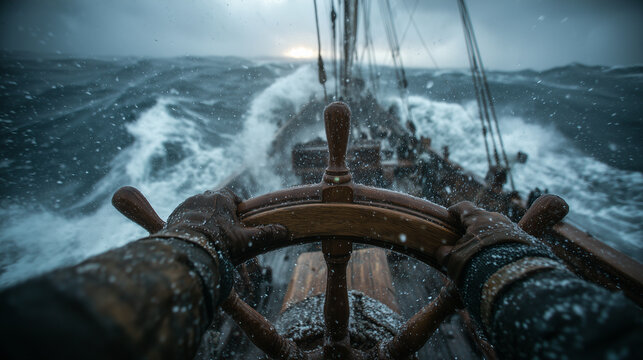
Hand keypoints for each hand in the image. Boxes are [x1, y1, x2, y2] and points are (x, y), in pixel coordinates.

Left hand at [155, 188, 287, 258]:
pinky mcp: (175, 214)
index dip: (236, 209)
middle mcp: (203, 196)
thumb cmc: (219, 241)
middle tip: (223, 230)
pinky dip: (190, 224)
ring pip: (199, 208)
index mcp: (222, 198)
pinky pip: (185, 216)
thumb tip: (285, 231)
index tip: (237, 221)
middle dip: (219, 213)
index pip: (232, 198)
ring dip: (204, 218)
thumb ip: (265, 234)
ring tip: (207, 235)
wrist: (188, 249)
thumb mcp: (245, 239)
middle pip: (215, 202)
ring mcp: (187, 204)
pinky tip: (194, 237)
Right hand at [438, 201, 535, 285]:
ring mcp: (513, 228)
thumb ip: (445, 254)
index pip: (464, 206)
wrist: (513, 276)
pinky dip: (500, 246)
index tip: (450, 214)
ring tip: (482, 251)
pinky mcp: (526, 242)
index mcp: (477, 217)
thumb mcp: (454, 261)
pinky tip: (497, 258)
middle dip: (473, 225)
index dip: (455, 210)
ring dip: (489, 237)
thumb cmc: (477, 263)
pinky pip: (508, 240)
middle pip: (482, 217)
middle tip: (466, 237)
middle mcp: (496, 218)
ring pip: (497, 228)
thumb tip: (441, 252)